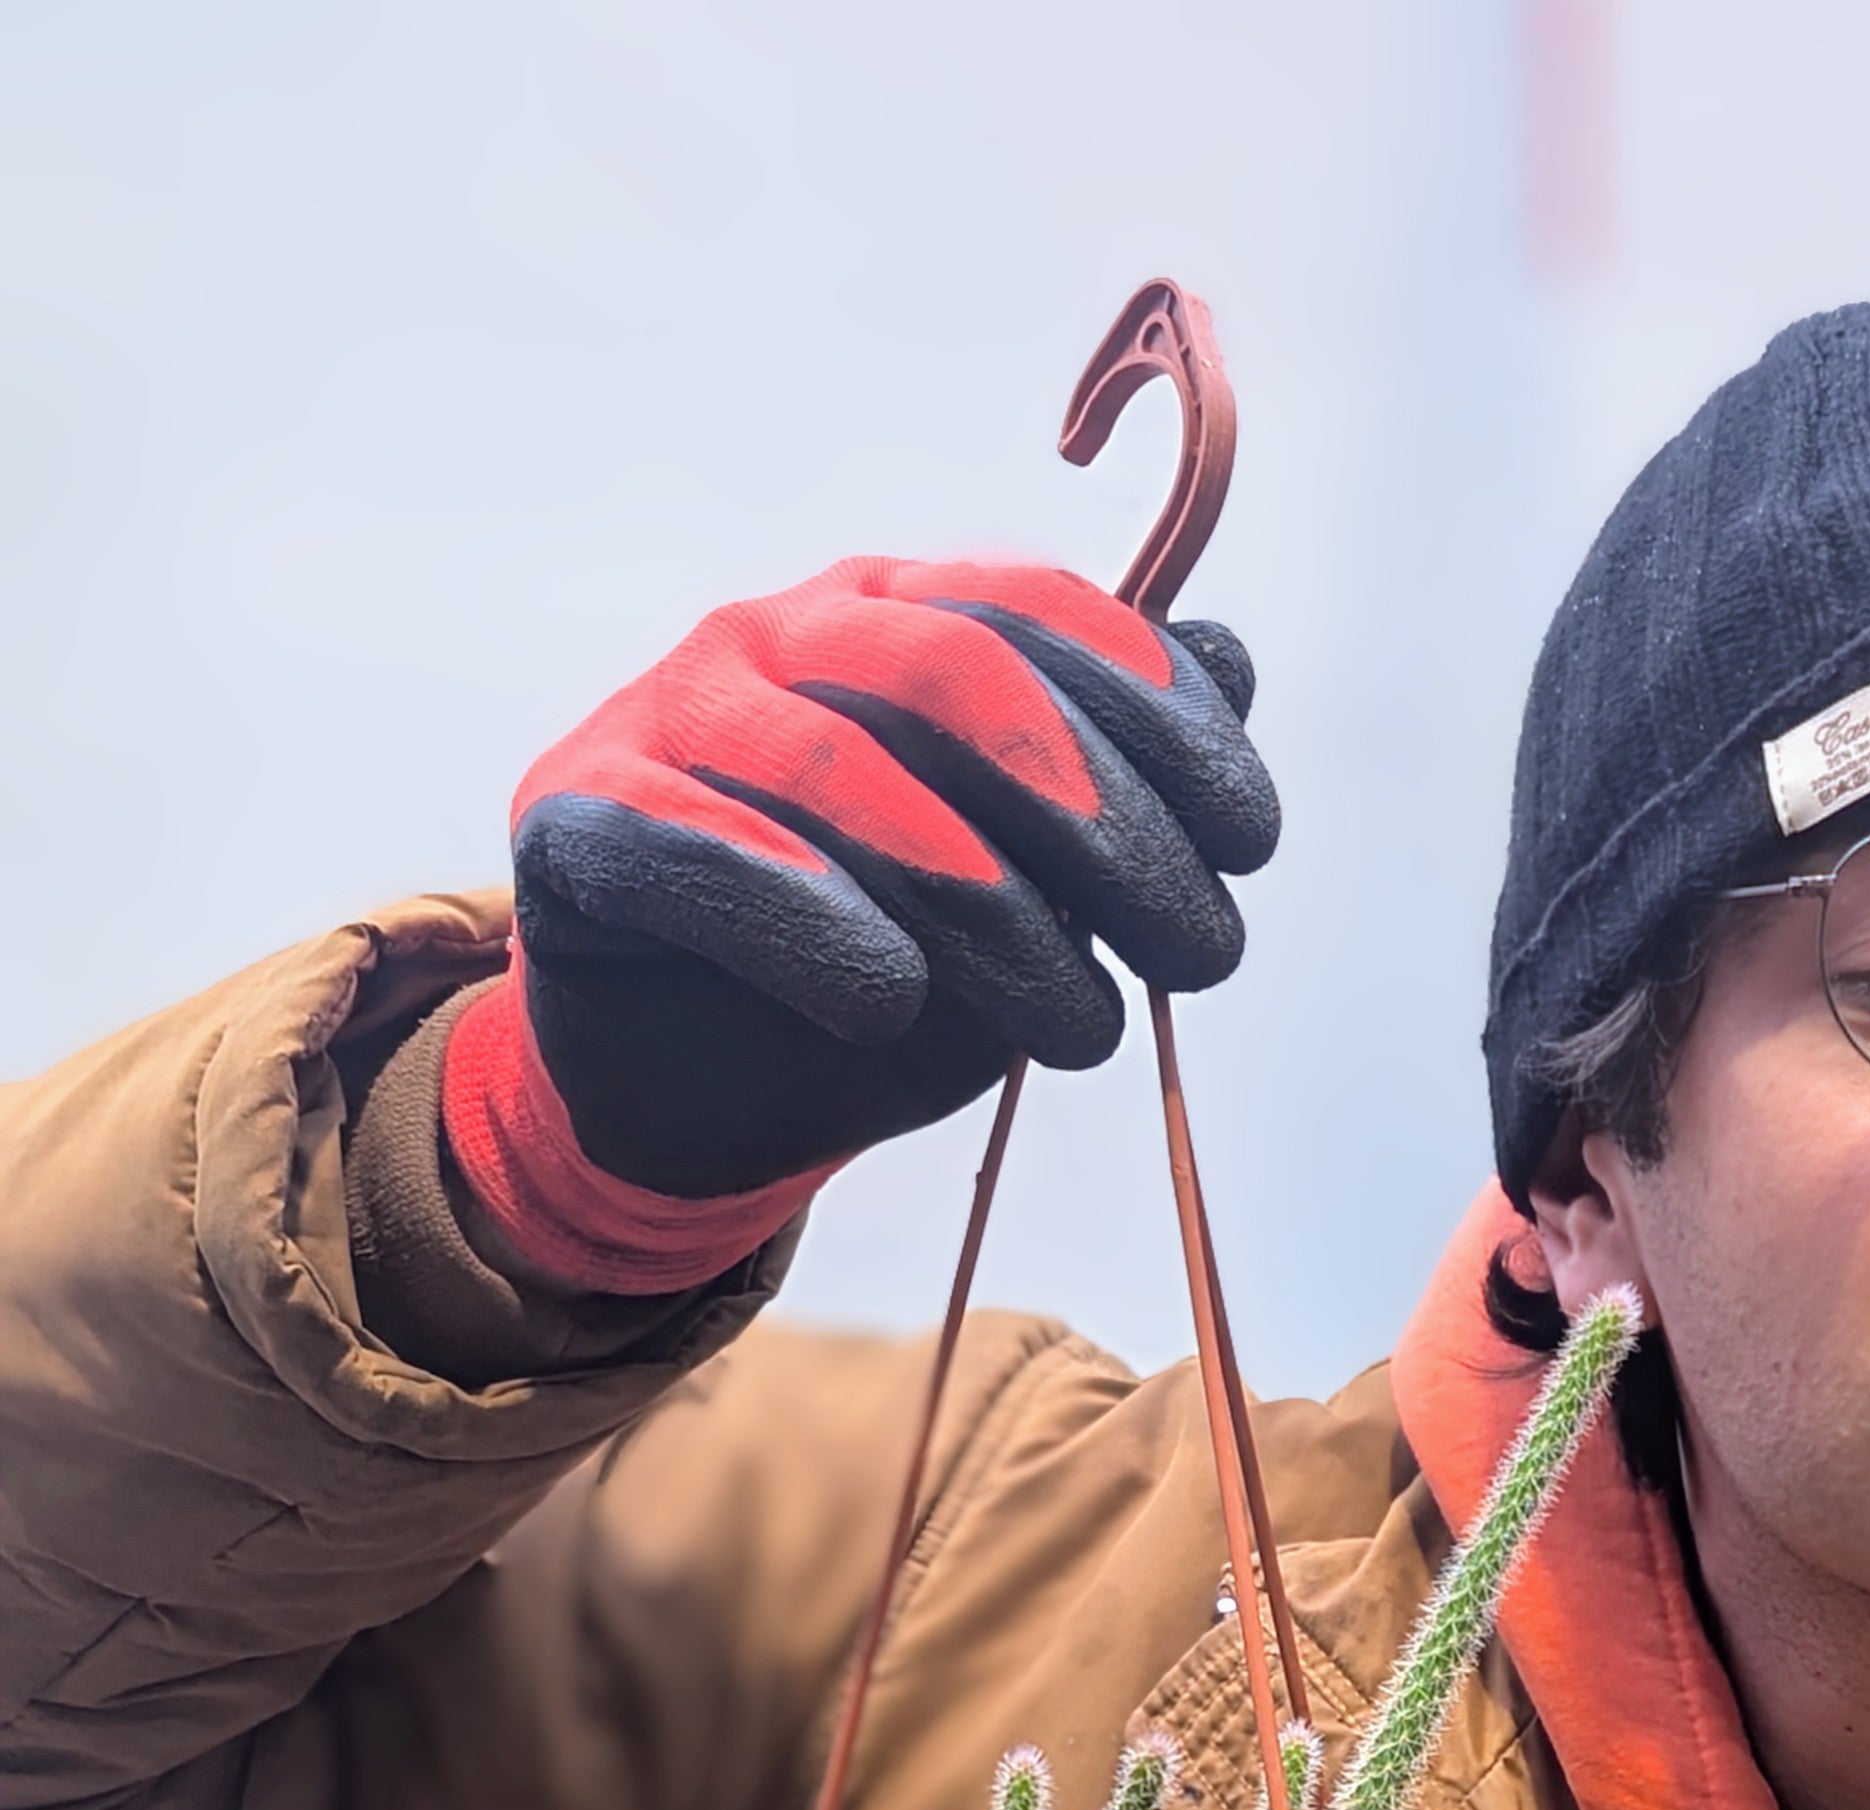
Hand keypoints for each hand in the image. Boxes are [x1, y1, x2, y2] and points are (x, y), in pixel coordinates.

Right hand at [440, 555, 1277, 1280]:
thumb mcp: (1028, 891)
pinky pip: (691, 849)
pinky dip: (802, 919)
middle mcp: (782, 636)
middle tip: (1197, 951)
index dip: (1160, 719)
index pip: (1037, 615)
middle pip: (956, 678)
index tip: (1249, 844)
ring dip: (985, 901)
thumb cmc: (877, 974)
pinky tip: (886, 1000)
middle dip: (1102, 819)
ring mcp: (670, 713)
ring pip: (836, 763)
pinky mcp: (578, 821)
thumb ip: (1117, 779)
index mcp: (896, 618)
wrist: (698, 1093)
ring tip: (1081, 1031)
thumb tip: (1228, 661)